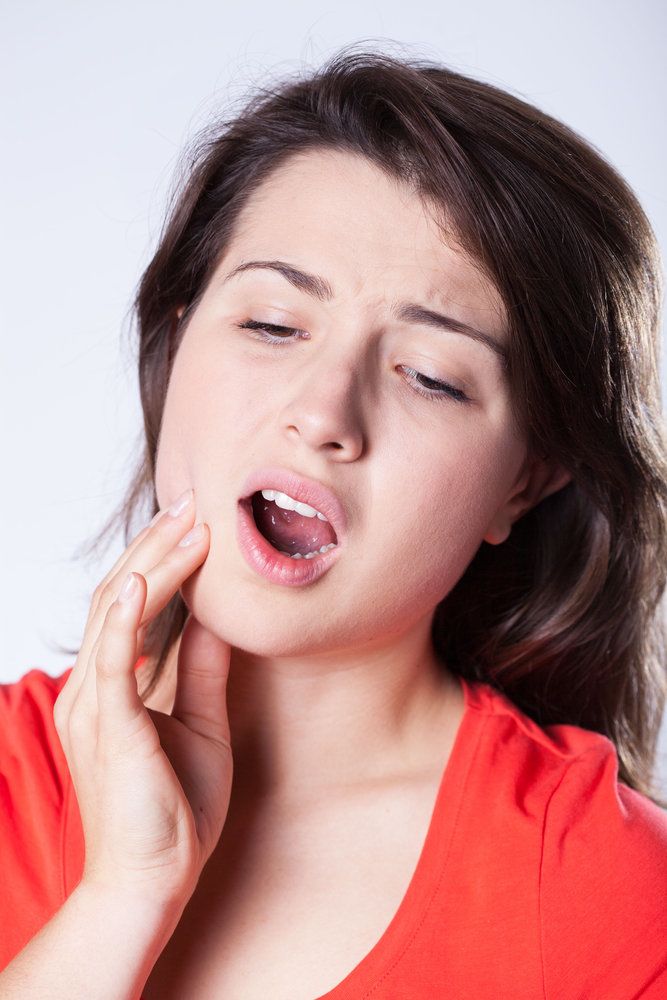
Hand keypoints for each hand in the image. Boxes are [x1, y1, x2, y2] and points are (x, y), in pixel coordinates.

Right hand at [53, 490, 232, 911]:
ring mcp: (96, 704)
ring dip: (155, 565)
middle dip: (158, 546)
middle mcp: (94, 686)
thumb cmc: (173, 810)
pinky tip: (145, 583)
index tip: (194, 522)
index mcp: (112, 685)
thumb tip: (221, 618)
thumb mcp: (200, 723)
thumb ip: (203, 669)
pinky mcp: (110, 726)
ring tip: (188, 525)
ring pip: (118, 613)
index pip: (131, 604)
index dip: (160, 559)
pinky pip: (113, 664)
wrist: (152, 881)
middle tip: (193, 503)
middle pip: (120, 594)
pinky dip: (127, 621)